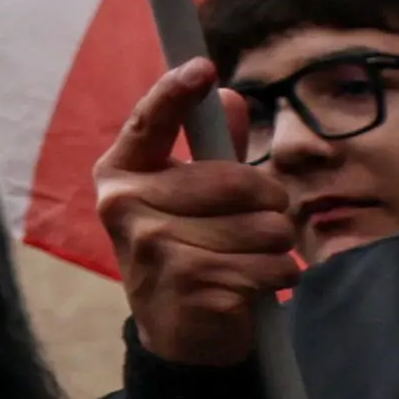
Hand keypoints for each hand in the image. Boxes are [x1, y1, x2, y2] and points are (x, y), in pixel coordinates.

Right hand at [99, 56, 294, 371]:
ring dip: (275, 245)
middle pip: (236, 181)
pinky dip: (277, 277)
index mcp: (121, 174)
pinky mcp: (188, 283)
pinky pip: (270, 266)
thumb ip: (215, 150)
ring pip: (263, 226)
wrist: (178, 331)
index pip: (147, 123)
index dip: (174, 93)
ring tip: (251, 257)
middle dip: (269, 202)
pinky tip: (252, 285)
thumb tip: (230, 95)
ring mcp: (153, 245)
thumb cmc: (188, 249)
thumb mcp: (193, 197)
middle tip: (260, 220)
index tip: (203, 67)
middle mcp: (126, 205)